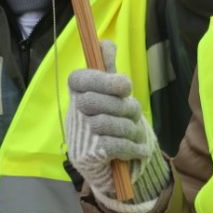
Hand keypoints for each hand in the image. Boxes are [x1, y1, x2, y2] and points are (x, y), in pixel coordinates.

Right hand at [66, 41, 165, 212]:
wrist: (107, 169)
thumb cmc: (109, 126)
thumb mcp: (110, 97)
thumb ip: (108, 72)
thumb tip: (105, 43)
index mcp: (77, 95)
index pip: (79, 78)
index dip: (102, 79)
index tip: (126, 87)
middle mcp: (73, 113)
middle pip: (101, 101)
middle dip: (126, 107)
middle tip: (134, 114)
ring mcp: (78, 135)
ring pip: (111, 123)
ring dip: (132, 130)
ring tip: (137, 135)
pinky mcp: (87, 155)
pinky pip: (116, 145)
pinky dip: (133, 148)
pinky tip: (139, 149)